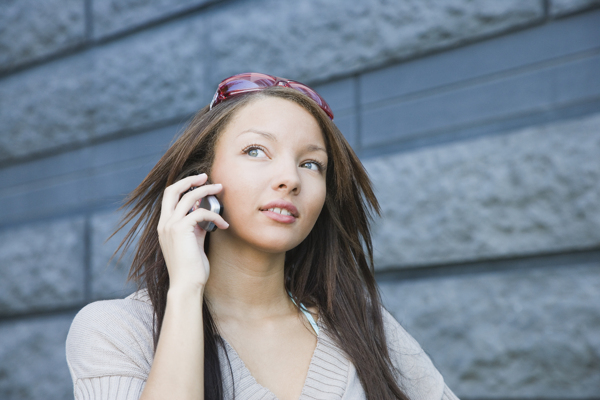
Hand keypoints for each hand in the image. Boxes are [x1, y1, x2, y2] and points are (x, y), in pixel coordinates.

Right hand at [157, 173, 228, 290]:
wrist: (186, 284)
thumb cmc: (192, 267)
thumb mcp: (192, 241)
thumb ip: (195, 226)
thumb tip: (205, 213)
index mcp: (164, 225)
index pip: (170, 197)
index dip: (184, 186)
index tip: (200, 182)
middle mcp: (164, 223)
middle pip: (172, 190)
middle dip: (190, 180)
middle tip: (207, 176)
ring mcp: (170, 226)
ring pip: (188, 197)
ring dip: (206, 190)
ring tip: (220, 189)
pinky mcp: (181, 230)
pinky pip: (201, 212)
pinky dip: (215, 216)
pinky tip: (224, 225)